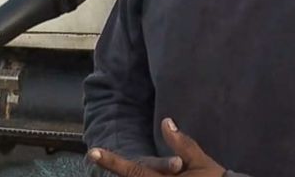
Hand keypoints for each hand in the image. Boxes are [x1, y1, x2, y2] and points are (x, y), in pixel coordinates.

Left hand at [88, 118, 226, 176]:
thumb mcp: (200, 161)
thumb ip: (181, 143)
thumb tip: (167, 121)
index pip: (133, 170)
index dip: (112, 161)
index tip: (94, 152)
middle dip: (113, 168)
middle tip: (94, 155)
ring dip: (126, 172)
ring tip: (107, 160)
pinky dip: (138, 176)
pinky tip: (134, 170)